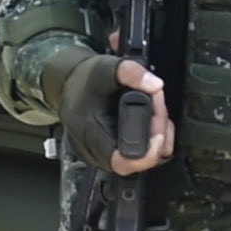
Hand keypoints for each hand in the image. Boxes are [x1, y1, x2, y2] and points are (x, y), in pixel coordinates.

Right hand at [60, 54, 172, 175]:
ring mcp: (105, 156)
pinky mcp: (113, 153)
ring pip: (143, 159)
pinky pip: (139, 155)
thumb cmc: (83, 81)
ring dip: (158, 137)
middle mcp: (96, 153)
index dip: (149, 152)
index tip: (160, 132)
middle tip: (159, 109)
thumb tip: (156, 85)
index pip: (123, 162)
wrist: (69, 84)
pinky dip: (152, 139)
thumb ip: (131, 73)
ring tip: (156, 111)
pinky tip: (152, 120)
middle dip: (159, 135)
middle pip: (140, 161)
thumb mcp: (106, 68)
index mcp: (91, 136)